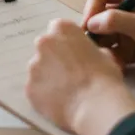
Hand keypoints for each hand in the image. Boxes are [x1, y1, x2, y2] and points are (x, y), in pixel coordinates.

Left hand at [26, 19, 134, 134]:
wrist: (95, 105)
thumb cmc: (104, 77)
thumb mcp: (105, 54)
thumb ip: (89, 49)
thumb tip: (87, 55)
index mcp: (62, 29)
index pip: (58, 29)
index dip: (67, 43)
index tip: (74, 54)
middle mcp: (43, 43)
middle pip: (45, 48)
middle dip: (54, 58)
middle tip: (69, 74)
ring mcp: (33, 65)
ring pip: (38, 69)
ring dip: (48, 77)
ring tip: (66, 91)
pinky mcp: (29, 87)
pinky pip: (35, 89)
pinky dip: (44, 94)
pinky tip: (59, 102)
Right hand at [83, 0, 134, 85]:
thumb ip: (114, 20)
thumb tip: (90, 24)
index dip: (92, 5)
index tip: (91, 25)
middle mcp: (127, 9)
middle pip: (96, 12)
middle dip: (93, 28)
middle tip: (93, 44)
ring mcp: (127, 29)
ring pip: (100, 32)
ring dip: (100, 45)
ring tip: (107, 57)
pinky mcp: (128, 47)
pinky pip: (108, 49)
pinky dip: (109, 56)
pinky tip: (118, 65)